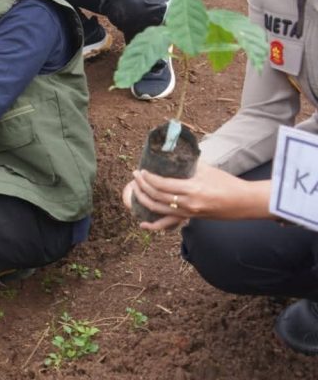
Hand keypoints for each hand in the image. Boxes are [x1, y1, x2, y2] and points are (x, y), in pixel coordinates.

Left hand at [127, 165, 268, 228]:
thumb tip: (174, 154)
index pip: (162, 184)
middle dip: (142, 186)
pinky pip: (169, 224)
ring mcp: (188, 213)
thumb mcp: (207, 169)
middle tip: (135, 176)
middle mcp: (188, 204)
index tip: (141, 171)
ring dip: (143, 200)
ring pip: (158, 210)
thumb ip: (189, 164)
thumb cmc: (227, 183)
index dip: (148, 178)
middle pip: (156, 196)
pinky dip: (154, 225)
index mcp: (192, 189)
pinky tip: (142, 224)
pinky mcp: (190, 218)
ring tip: (135, 190)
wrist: (244, 202)